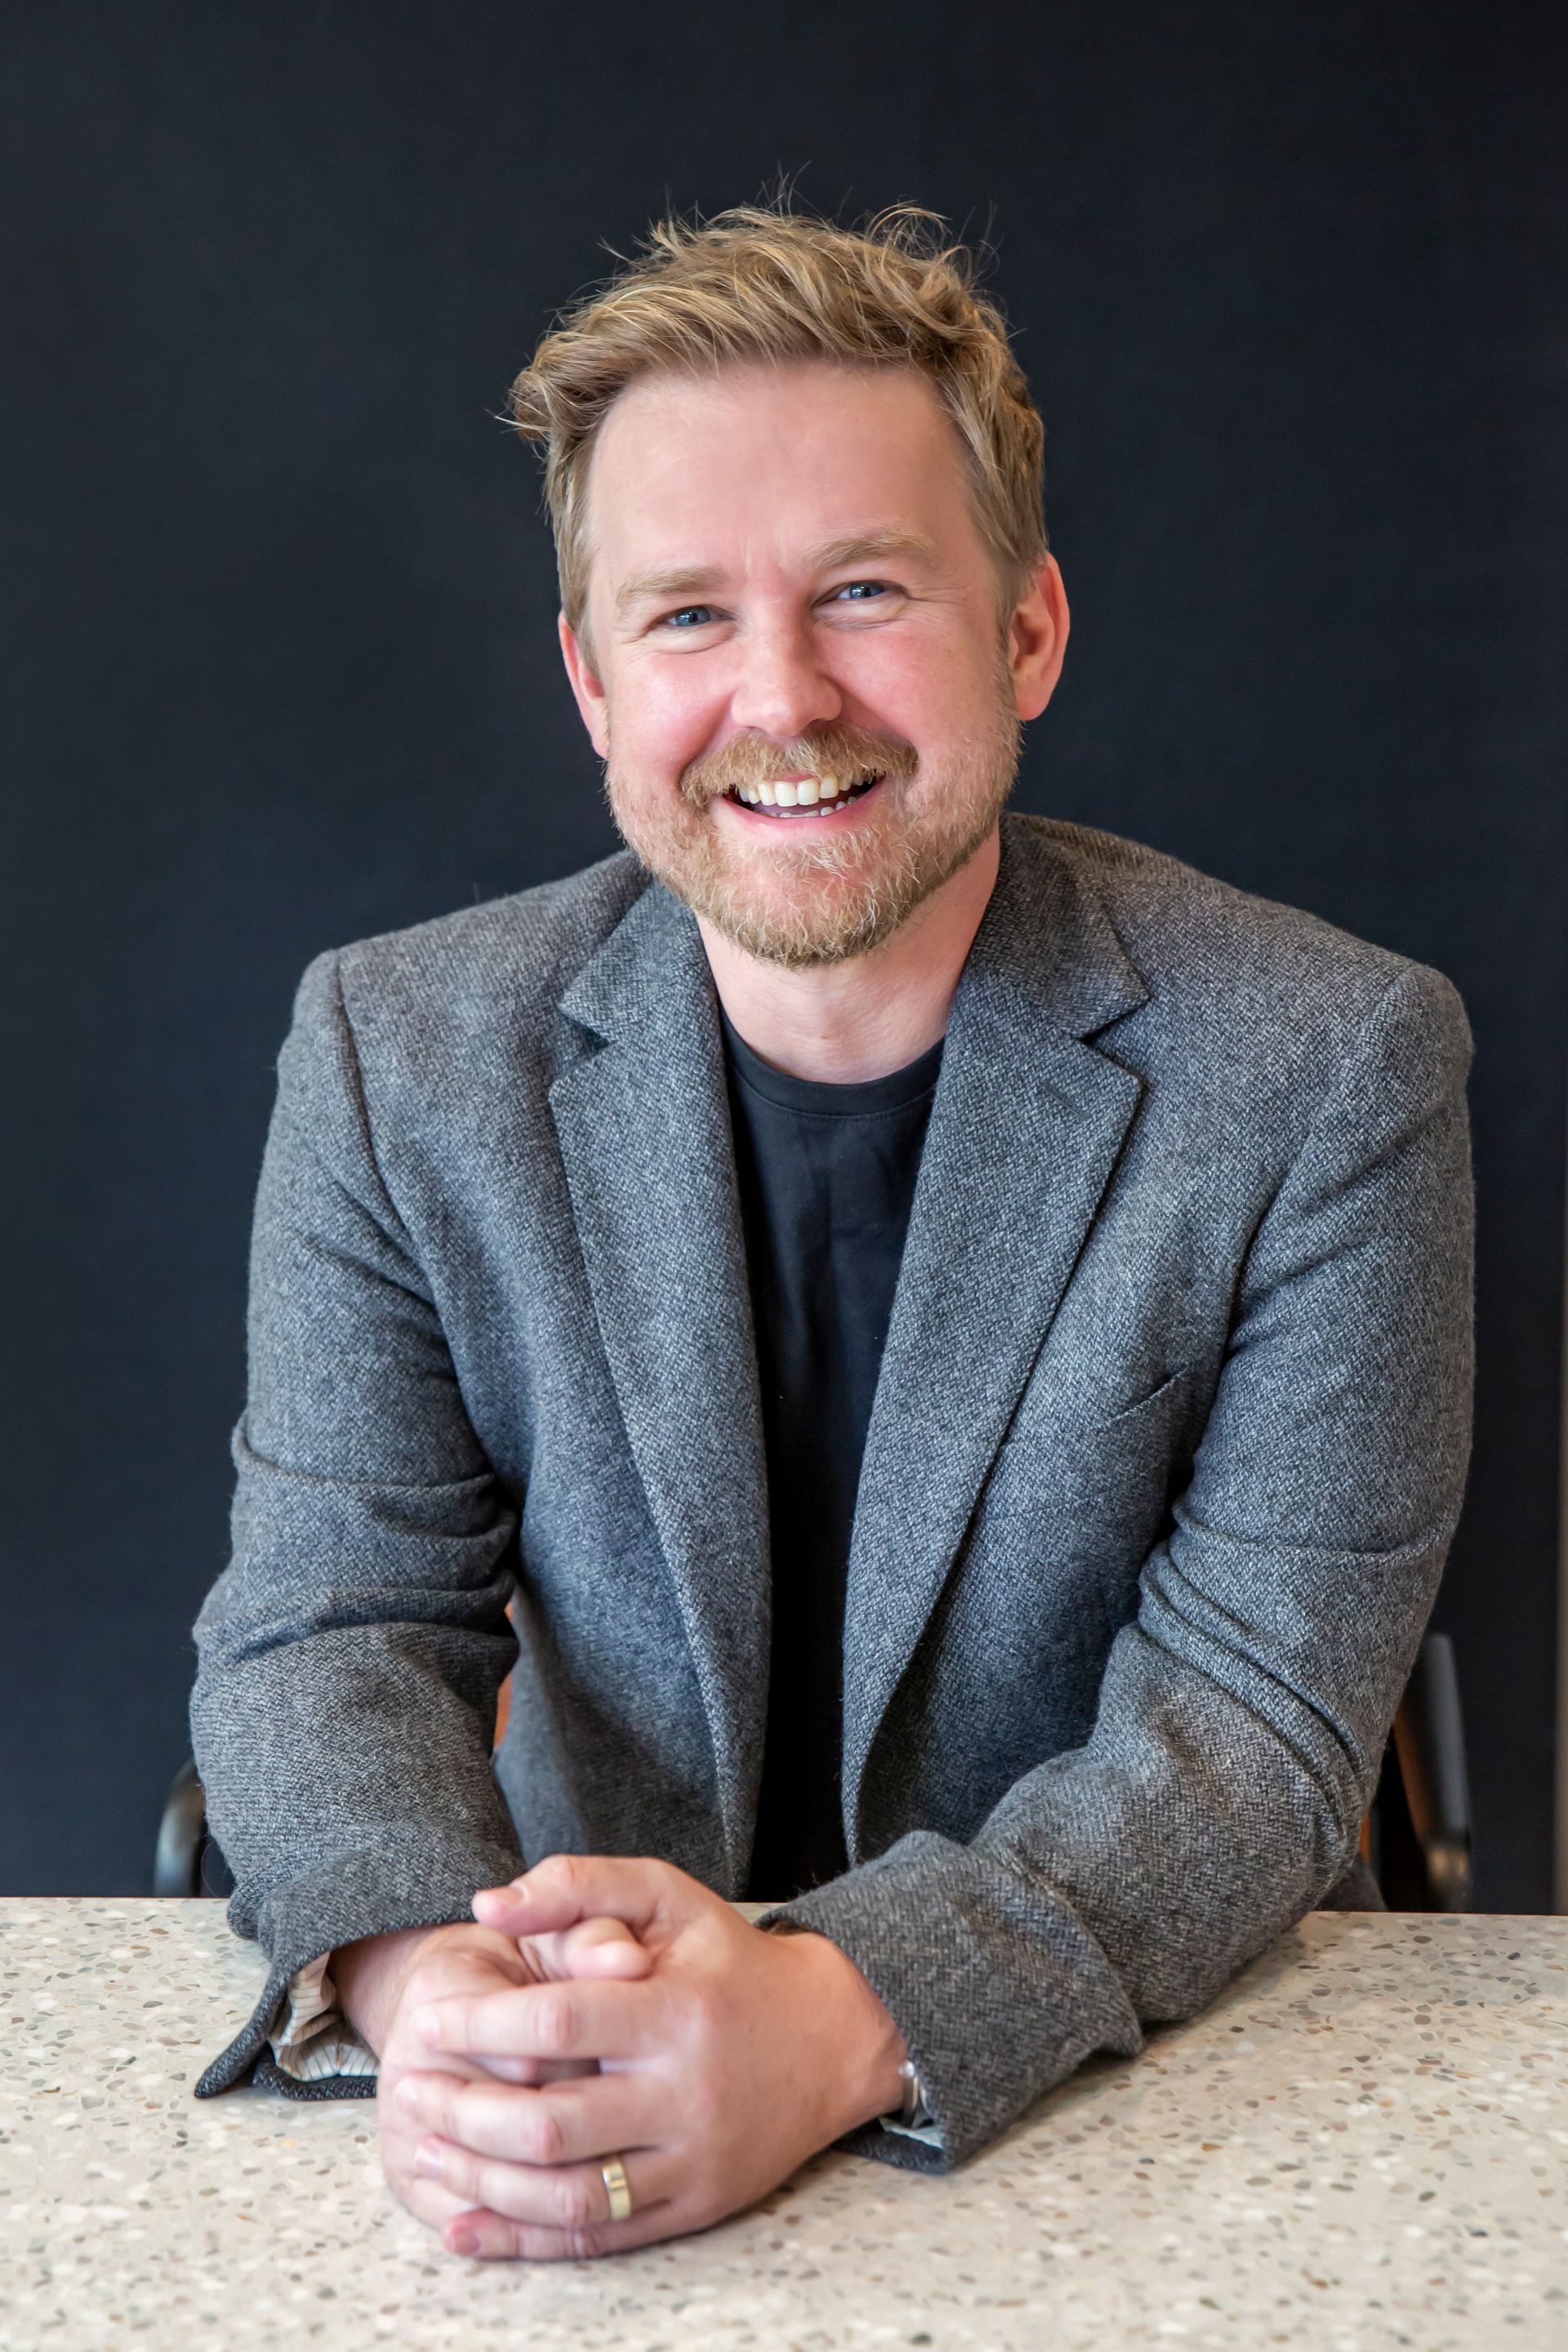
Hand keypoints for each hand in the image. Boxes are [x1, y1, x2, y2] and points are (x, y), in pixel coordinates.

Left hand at [392, 1853, 910, 2261]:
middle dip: (465, 2115)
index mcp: (677, 2011)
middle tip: (412, 2094)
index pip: (561, 2024)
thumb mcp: (666, 1896)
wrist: (831, 2037)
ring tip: (424, 2152)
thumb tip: (488, 1902)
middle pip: (553, 2125)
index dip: (483, 2027)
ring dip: (483, 2184)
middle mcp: (686, 2094)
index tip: (428, 2023)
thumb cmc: (728, 1960)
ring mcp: (693, 2161)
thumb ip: (578, 1885)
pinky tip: (463, 2226)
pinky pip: (599, 2239)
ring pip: (570, 2197)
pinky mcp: (696, 2207)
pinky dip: (522, 2241)